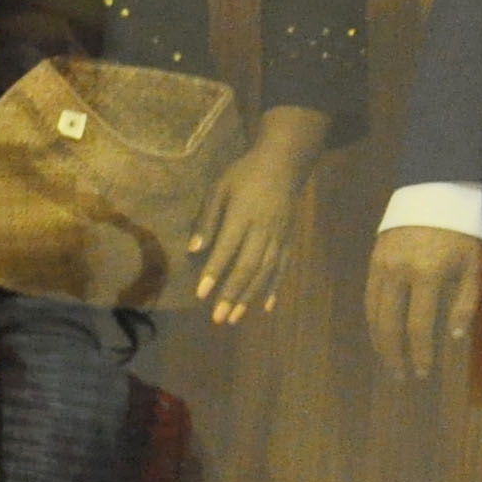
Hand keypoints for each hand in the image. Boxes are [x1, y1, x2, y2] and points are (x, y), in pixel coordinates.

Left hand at [190, 112, 326, 326]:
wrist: (283, 163)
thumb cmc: (244, 175)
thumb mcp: (219, 189)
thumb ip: (207, 219)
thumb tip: (193, 250)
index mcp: (242, 216)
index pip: (226, 249)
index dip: (214, 273)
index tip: (201, 294)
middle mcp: (263, 230)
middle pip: (248, 267)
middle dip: (232, 294)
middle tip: (219, 318)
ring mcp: (279, 237)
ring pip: (265, 272)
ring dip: (250, 297)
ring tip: (236, 318)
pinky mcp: (289, 240)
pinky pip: (283, 267)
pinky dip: (275, 288)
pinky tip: (267, 306)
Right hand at [364, 223, 481, 380]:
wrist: (437, 192)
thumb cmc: (463, 231)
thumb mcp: (474, 265)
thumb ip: (464, 302)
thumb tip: (454, 338)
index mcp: (427, 275)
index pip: (418, 326)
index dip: (420, 353)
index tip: (423, 372)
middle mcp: (398, 273)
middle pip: (388, 324)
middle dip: (393, 354)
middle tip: (400, 376)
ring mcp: (382, 265)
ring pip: (373, 312)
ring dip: (379, 340)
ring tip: (388, 359)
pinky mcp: (374, 259)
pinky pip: (369, 295)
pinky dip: (373, 318)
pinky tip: (380, 331)